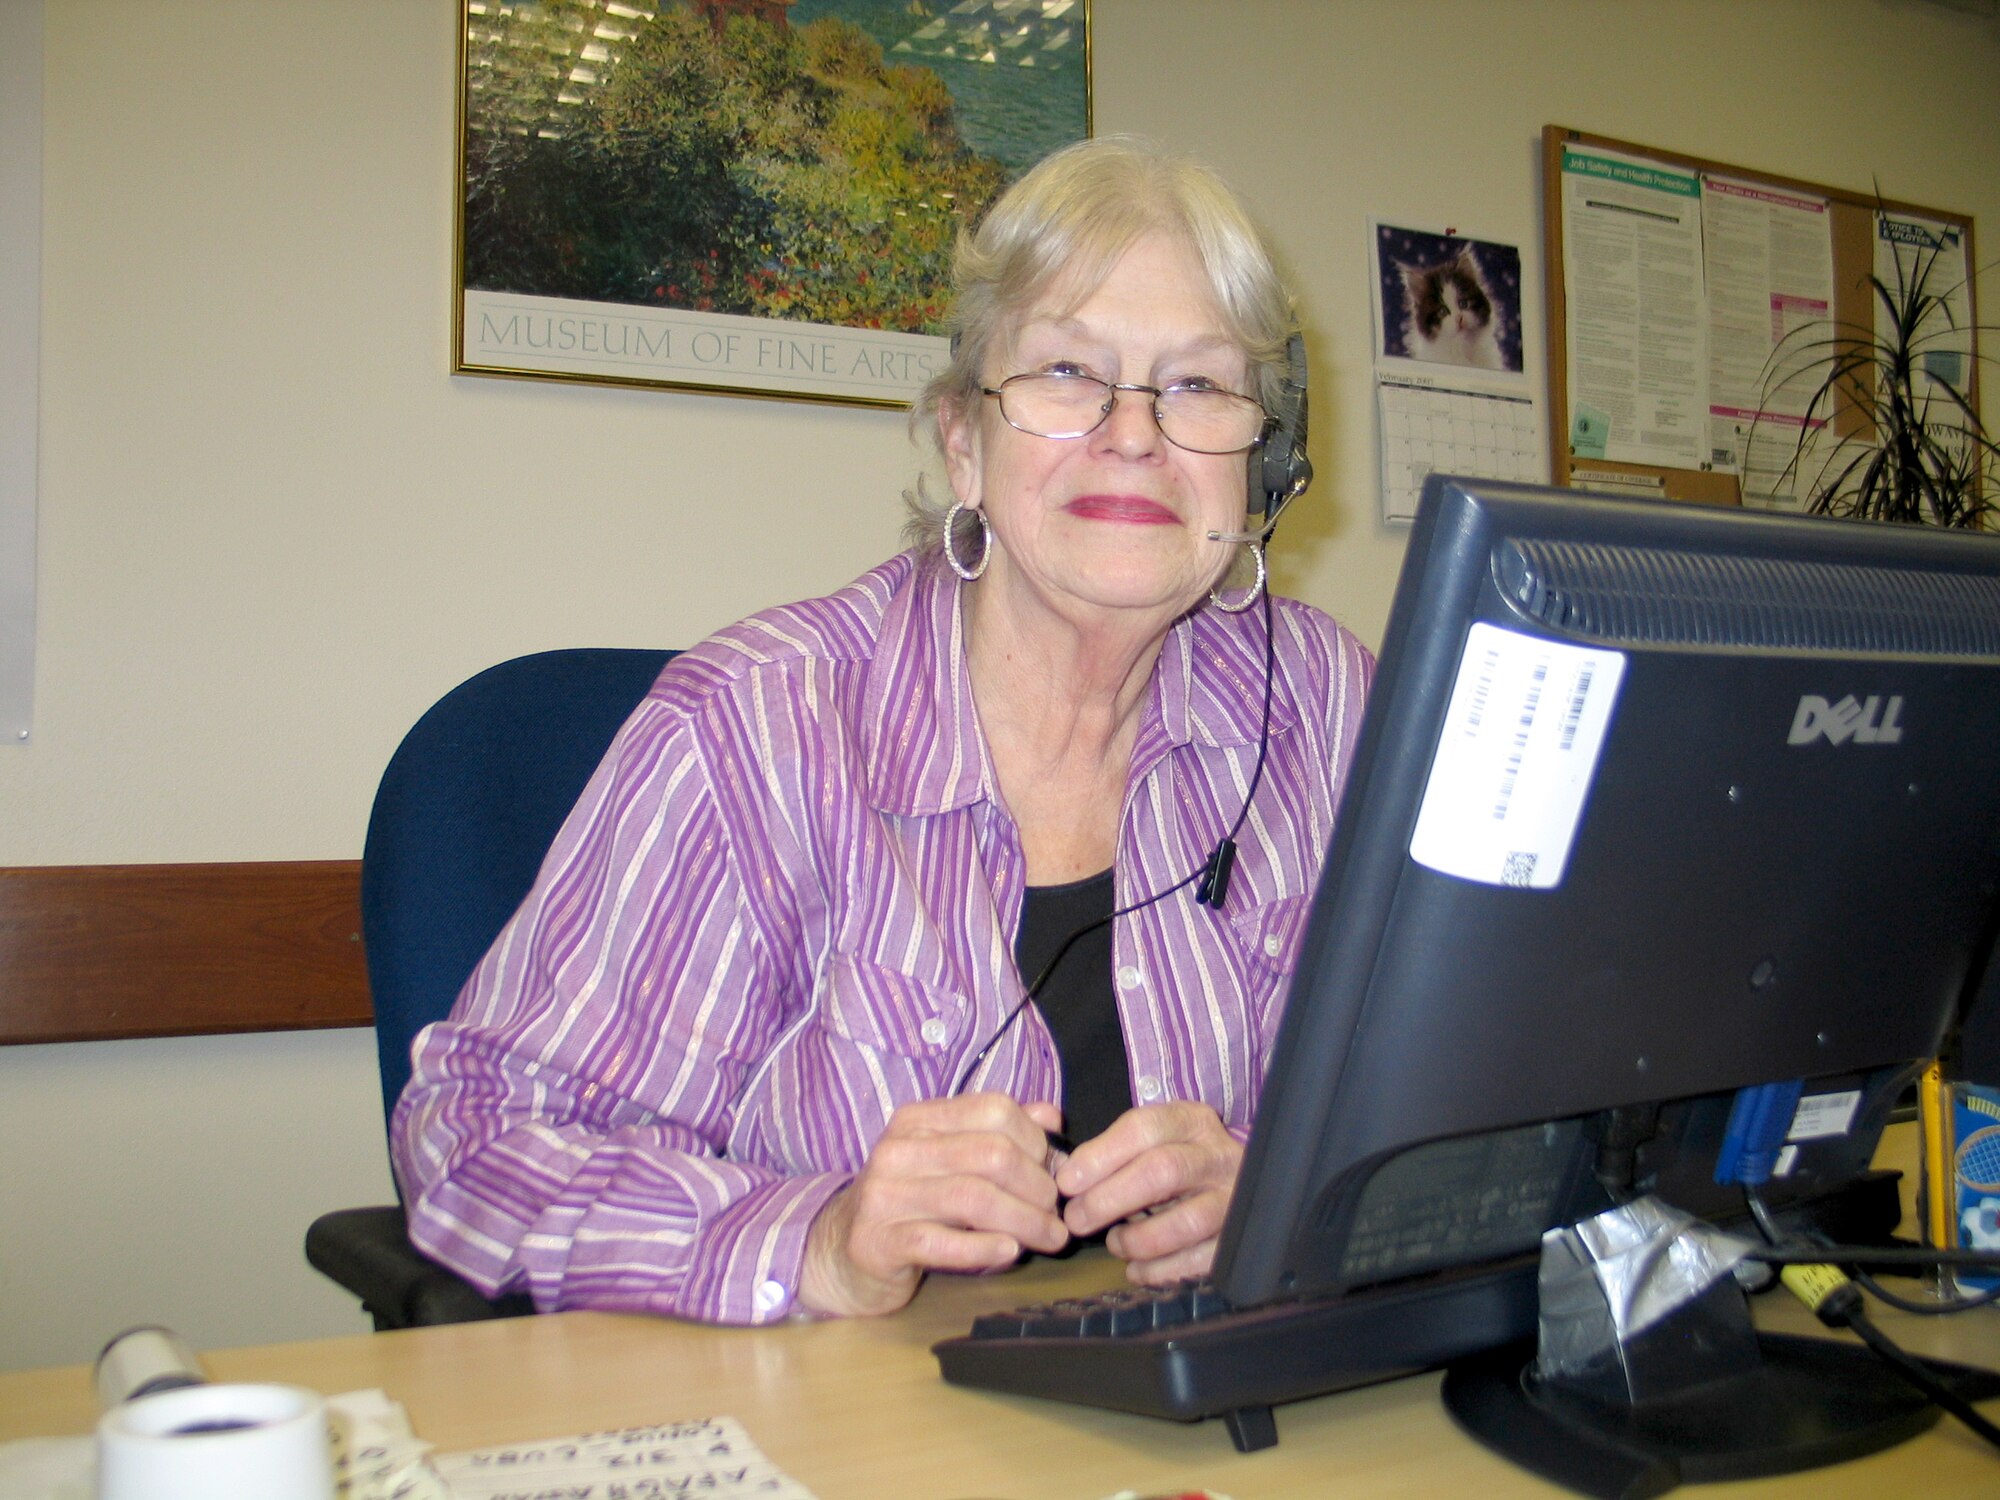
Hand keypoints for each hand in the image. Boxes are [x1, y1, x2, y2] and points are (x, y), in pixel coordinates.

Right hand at [798, 1093, 1067, 1316]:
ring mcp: (884, 1195)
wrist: (841, 1253)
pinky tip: (1010, 1252)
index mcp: (918, 1120)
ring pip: (972, 1198)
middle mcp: (898, 1149)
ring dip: (1025, 1221)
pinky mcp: (878, 1242)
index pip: (994, 1110)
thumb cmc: (909, 1206)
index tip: (1054, 1174)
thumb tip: (1051, 1115)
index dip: (1037, 1141)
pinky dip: (984, 1248)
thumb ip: (998, 1135)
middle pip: (991, 1154)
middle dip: (1037, 1186)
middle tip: (1057, 1215)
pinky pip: (940, 1242)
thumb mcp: (950, 1162)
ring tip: (1050, 1238)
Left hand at [1055, 1101, 1243, 1284]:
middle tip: (1076, 1220)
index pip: (1145, 1127)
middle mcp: (1218, 1156)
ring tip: (1115, 1243)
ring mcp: (1234, 1199)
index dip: (1101, 1155)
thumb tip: (1062, 1176)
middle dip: (1110, 1198)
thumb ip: (1109, 1151)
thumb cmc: (1176, 1165)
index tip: (1067, 1181)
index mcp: (1191, 1122)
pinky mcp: (1238, 1240)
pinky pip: (1199, 1261)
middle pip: (1163, 1171)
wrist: (1243, 1189)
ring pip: (1186, 1220)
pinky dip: (1160, 1271)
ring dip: (1139, 1238)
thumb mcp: (1151, 1144)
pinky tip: (1136, 1269)